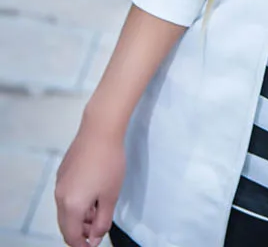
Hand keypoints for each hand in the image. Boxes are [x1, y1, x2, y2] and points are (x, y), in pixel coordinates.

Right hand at [55, 121, 125, 246]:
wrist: (100, 130)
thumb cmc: (109, 162)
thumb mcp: (111, 196)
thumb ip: (103, 221)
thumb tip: (95, 237)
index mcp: (71, 206)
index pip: (72, 237)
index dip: (83, 245)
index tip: (94, 243)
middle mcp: (60, 196)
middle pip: (66, 225)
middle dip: (81, 231)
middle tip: (99, 227)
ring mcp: (59, 183)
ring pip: (65, 210)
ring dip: (79, 216)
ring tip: (99, 209)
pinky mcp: (62, 172)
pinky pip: (65, 195)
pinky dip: (76, 202)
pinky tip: (93, 193)